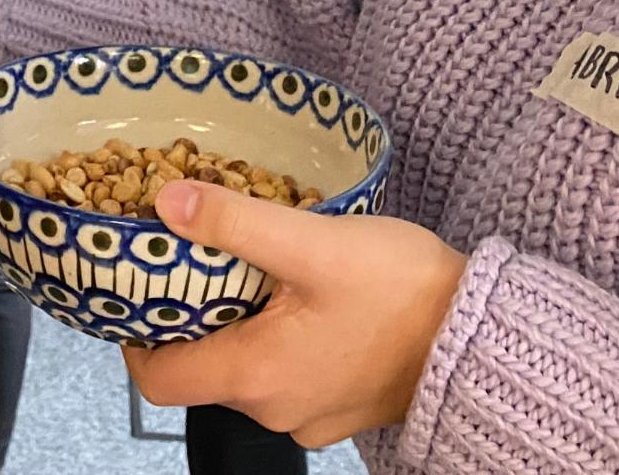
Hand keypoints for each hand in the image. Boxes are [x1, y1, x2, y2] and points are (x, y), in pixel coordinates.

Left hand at [124, 180, 468, 447]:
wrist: (482, 336)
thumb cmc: (402, 291)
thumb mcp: (311, 243)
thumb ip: (234, 223)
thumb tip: (167, 204)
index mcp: (255, 376)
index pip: (158, 378)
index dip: (135, 337)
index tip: (137, 291)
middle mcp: (275, 409)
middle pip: (201, 370)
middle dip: (191, 317)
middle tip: (193, 258)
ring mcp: (311, 414)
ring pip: (245, 372)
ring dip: (238, 326)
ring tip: (247, 267)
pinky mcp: (341, 408)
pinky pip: (287, 378)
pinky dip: (277, 342)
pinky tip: (294, 298)